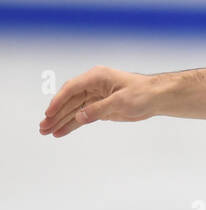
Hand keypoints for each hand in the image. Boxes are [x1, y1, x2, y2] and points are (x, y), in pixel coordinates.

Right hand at [39, 66, 155, 137]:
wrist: (158, 98)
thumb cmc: (143, 94)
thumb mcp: (121, 101)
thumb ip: (99, 109)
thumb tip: (79, 117)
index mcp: (96, 77)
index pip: (71, 89)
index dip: (58, 101)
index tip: (49, 114)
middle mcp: (93, 86)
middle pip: (69, 100)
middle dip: (56, 114)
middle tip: (43, 128)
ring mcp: (95, 97)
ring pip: (74, 110)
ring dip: (61, 121)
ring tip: (46, 132)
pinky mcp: (100, 108)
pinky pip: (82, 116)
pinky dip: (72, 124)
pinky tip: (61, 132)